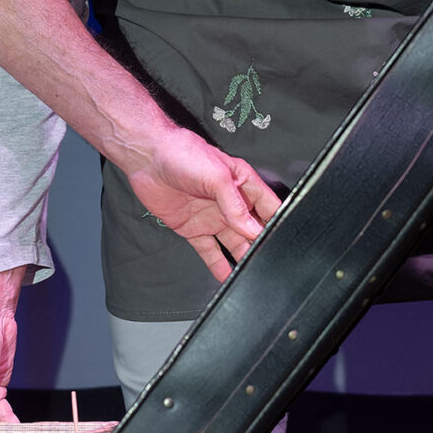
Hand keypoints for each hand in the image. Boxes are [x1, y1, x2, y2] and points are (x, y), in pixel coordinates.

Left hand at [125, 128, 282, 281]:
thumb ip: (235, 205)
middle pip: (253, 229)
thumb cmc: (183, 154)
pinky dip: (218, 265)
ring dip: (243, 258)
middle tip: (270, 264)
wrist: (147, 158)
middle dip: (262, 245)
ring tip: (253, 275)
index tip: (286, 242)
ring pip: (234, 243)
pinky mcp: (193, 228)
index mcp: (242, 183)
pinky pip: (210, 251)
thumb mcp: (216, 176)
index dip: (278, 223)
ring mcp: (212, 217)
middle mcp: (230, 202)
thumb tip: (253, 230)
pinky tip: (227, 278)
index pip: (269, 207)